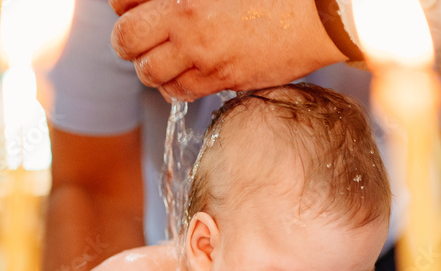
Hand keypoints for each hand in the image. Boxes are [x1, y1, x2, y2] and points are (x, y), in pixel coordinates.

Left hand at [109, 0, 344, 100]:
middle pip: (126, 42)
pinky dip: (174, 84)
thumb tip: (164, 4)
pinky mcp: (223, 79)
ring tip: (165, 55)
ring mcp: (204, 56)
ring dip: (150, 65)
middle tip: (140, 36)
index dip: (123, 6)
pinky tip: (186, 70)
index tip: (134, 6)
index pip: (122, 3)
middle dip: (128, 40)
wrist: (318, 13)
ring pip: (150, 73)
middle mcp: (187, 25)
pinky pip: (180, 91)